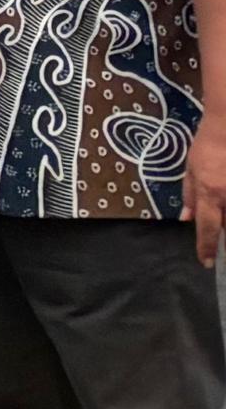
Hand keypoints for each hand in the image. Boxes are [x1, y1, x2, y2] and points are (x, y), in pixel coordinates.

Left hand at [189, 110, 225, 270]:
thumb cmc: (208, 145)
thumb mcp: (190, 168)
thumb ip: (189, 195)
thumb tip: (186, 219)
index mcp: (210, 192)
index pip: (207, 228)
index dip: (206, 247)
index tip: (207, 263)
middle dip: (222, 228)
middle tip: (217, 216)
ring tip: (218, 190)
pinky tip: (222, 187)